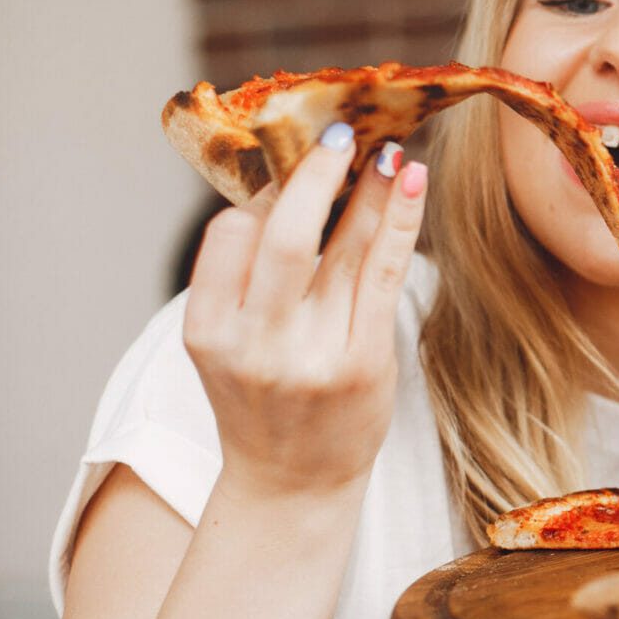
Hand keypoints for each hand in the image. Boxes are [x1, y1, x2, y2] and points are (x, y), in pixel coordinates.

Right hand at [183, 128, 426, 499]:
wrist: (291, 486)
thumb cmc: (263, 401)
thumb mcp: (228, 343)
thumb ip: (246, 277)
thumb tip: (289, 182)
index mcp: (207, 331)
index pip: (230, 236)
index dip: (264, 192)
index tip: (294, 160)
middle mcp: (255, 344)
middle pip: (286, 236)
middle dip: (316, 176)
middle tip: (340, 133)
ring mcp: (312, 356)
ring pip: (345, 250)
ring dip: (370, 190)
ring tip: (390, 148)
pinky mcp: (364, 365)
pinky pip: (387, 275)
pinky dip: (401, 222)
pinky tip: (412, 184)